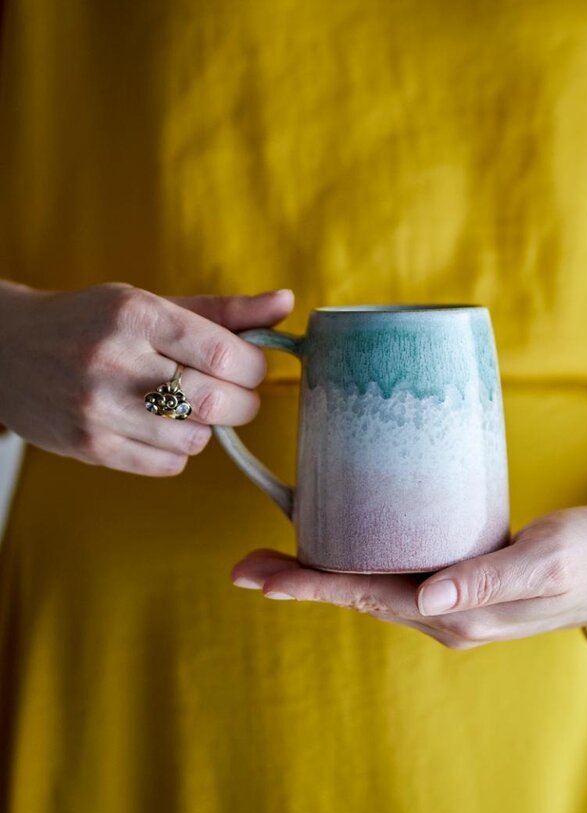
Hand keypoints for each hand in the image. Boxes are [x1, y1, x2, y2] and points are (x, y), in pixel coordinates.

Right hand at [0, 279, 293, 474]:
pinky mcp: (90, 446)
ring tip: (188, 408)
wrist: (9, 349)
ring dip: (207, 428)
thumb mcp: (152, 304)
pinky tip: (161, 428)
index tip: (252, 369)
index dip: (253, 368)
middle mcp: (115, 360)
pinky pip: (168, 464)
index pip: (223, 352)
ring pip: (196, 439)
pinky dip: (179, 451)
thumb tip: (287, 303)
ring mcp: (99, 408)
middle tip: (236, 396)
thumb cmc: (95, 323)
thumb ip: (223, 311)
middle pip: (215, 400)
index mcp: (135, 314)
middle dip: (243, 403)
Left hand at [231, 506, 586, 648]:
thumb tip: (427, 597)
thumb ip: (487, 578)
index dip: (310, 586)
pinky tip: (341, 547)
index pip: (367, 598)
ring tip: (274, 558)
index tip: (258, 578)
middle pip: (356, 596)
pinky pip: (395, 576)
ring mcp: (449, 605)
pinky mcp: (457, 585)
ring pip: (371, 588)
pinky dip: (357, 563)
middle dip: (299, 582)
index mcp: (457, 616)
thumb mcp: (546, 559)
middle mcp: (444, 617)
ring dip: (322, 574)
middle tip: (243, 568)